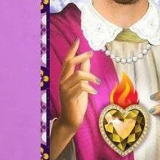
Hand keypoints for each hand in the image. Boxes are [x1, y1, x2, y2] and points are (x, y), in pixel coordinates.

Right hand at [51, 38, 99, 159]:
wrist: (72, 120)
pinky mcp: (69, 97)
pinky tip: (94, 92)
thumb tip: (88, 59)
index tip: (77, 39)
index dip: (72, 50)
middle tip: (91, 54)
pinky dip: (90, 88)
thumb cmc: (77, 103)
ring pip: (78, 75)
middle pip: (69, 63)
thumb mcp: (82, 85)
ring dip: (91, 77)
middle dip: (81, 56)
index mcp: (64, 77)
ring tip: (97, 82)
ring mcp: (64, 89)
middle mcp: (62, 81)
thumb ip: (84, 72)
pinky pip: (81, 87)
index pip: (67, 60)